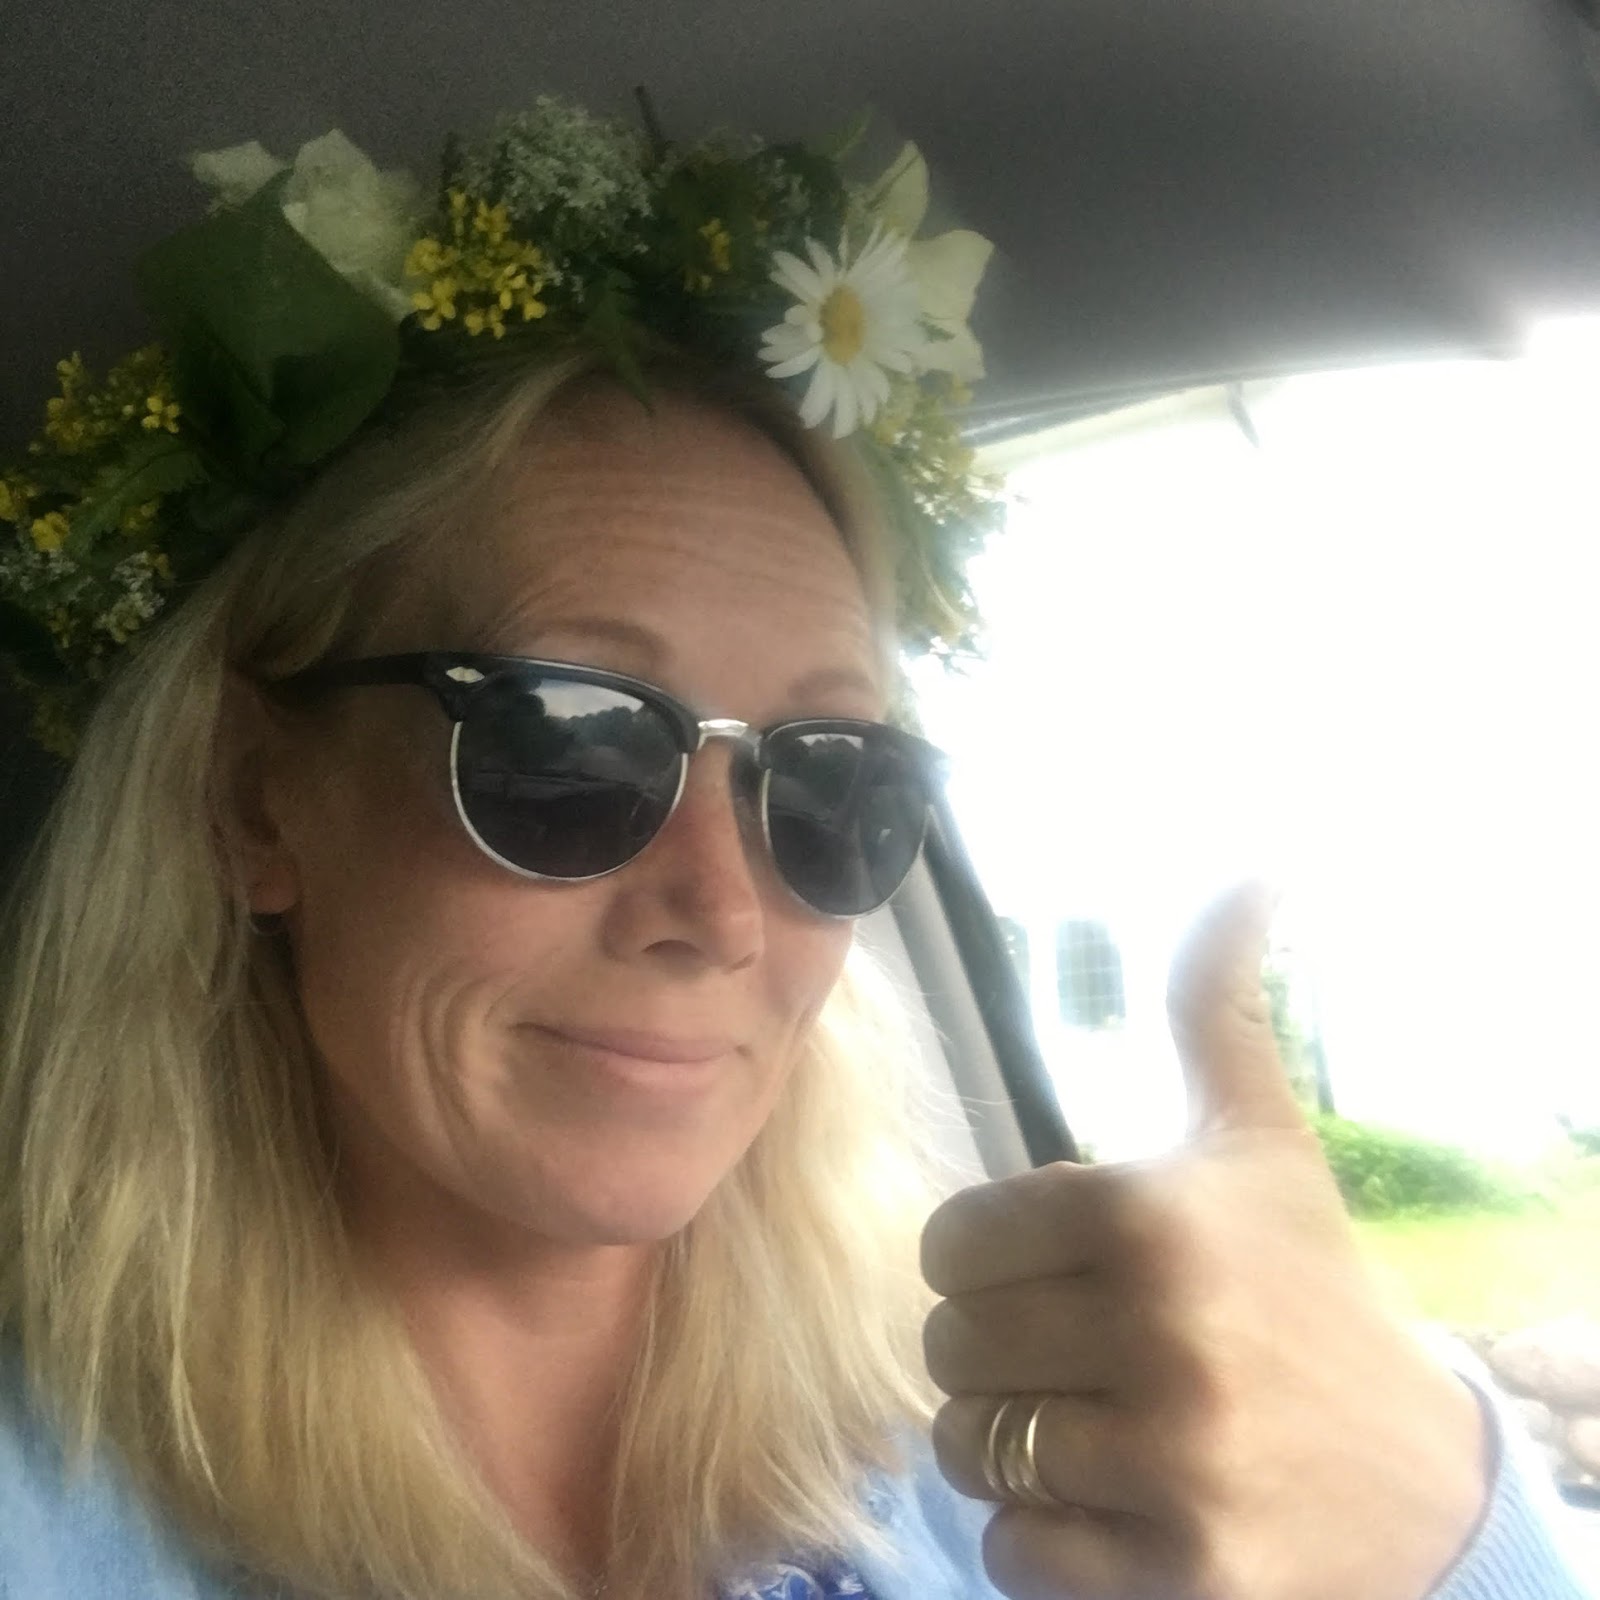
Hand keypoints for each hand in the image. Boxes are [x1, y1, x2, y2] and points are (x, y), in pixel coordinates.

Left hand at [921, 882, 1489, 1599]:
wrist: (1419, 1474)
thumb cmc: (1306, 1283)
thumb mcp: (1259, 1135)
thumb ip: (1217, 1002)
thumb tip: (1255, 866)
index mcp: (1152, 1212)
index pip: (951, 1241)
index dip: (982, 1260)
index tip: (1039, 1270)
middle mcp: (1163, 1331)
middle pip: (948, 1346)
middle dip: (990, 1350)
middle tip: (1063, 1349)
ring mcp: (1176, 1460)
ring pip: (969, 1449)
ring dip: (1007, 1441)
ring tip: (1081, 1419)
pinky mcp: (1185, 1569)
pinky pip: (1016, 1552)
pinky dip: (1042, 1534)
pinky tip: (1114, 1496)